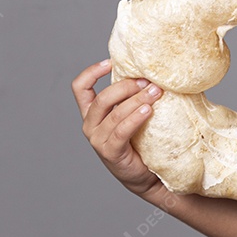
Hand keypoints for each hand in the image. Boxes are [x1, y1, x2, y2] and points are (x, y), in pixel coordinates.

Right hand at [72, 59, 164, 197]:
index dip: (91, 72)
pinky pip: (121, 130)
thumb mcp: (132, 114)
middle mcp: (90, 125)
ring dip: (137, 100)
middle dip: (126, 86)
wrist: (148, 174)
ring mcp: (98, 140)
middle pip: (102, 98)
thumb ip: (134, 96)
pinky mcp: (110, 152)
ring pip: (115, 113)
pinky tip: (148, 110)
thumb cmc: (142, 140)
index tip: (111, 62)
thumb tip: (157, 72)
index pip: (80, 88)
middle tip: (149, 82)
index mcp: (92, 113)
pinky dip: (135, 118)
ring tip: (156, 93)